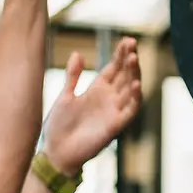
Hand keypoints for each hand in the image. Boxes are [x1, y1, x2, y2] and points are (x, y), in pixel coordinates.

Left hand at [41, 38, 142, 174]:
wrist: (56, 153)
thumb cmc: (59, 127)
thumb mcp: (65, 97)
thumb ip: (73, 76)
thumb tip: (77, 53)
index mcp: (97, 90)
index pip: (114, 68)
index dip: (121, 55)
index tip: (126, 40)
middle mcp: (109, 99)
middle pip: (125, 75)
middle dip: (129, 60)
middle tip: (132, 43)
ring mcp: (113, 111)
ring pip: (130, 89)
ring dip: (134, 74)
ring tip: (133, 59)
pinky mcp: (115, 126)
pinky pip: (130, 110)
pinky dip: (135, 98)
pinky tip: (136, 84)